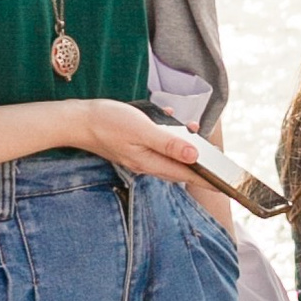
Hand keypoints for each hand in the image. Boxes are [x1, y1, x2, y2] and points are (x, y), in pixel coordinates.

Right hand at [73, 100, 209, 187]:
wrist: (76, 120)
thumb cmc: (108, 123)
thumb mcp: (142, 130)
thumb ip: (168, 143)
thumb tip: (193, 155)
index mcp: (150, 162)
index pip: (185, 174)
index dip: (206, 178)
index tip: (224, 183)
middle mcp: (145, 163)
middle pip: (178, 167)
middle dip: (198, 162)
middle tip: (216, 158)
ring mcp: (138, 155)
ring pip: (167, 154)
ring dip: (182, 145)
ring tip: (195, 131)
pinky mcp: (132, 145)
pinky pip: (155, 143)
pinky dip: (166, 134)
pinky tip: (169, 117)